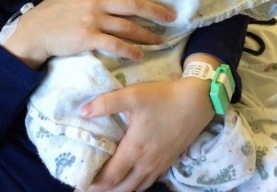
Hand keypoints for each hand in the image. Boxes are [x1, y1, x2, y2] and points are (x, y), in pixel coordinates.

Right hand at [1, 0, 174, 67]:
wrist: (34, 32)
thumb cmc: (51, 10)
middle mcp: (95, 1)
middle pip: (132, 4)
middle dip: (155, 10)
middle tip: (171, 17)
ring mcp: (92, 20)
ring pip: (127, 26)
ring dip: (146, 35)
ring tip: (159, 41)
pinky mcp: (88, 38)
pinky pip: (115, 45)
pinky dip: (130, 51)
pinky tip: (139, 56)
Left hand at [81, 77, 214, 191]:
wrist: (197, 102)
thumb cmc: (163, 98)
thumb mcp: (133, 95)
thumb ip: (106, 103)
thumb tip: (83, 111)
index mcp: (135, 149)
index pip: (110, 176)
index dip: (93, 184)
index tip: (79, 185)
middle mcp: (146, 163)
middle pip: (122, 187)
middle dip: (103, 191)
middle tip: (87, 189)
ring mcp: (159, 164)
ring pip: (136, 187)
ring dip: (120, 190)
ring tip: (105, 188)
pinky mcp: (168, 161)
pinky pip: (148, 181)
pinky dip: (135, 186)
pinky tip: (130, 181)